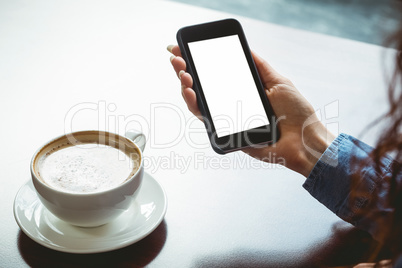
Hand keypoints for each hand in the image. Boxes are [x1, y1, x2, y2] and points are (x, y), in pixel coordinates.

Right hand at [167, 45, 334, 176]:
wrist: (303, 140)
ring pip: (198, 102)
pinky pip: (205, 118)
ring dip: (186, 86)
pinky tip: (191, 91)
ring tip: (184, 73)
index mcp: (242, 90)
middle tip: (178, 57)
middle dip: (186, 70)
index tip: (185, 49)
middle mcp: (231, 104)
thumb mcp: (279, 82)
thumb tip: (246, 48)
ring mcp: (227, 118)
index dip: (199, 63)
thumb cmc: (295, 113)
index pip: (216, 75)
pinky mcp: (225, 132)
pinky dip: (195, 104)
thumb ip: (260, 67)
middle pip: (202, 87)